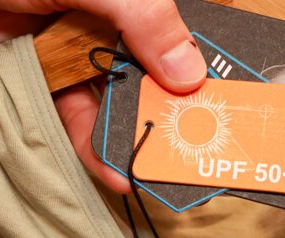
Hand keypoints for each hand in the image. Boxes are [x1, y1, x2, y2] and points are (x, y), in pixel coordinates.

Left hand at [0, 0, 207, 193]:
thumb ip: (147, 22)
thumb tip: (190, 74)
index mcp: (133, 0)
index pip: (182, 26)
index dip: (208, 58)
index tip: (231, 94)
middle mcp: (115, 22)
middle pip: (157, 72)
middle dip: (176, 110)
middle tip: (201, 146)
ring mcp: (82, 53)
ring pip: (120, 102)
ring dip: (137, 138)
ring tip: (159, 172)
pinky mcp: (53, 81)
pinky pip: (80, 119)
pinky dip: (95, 147)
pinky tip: (115, 173)